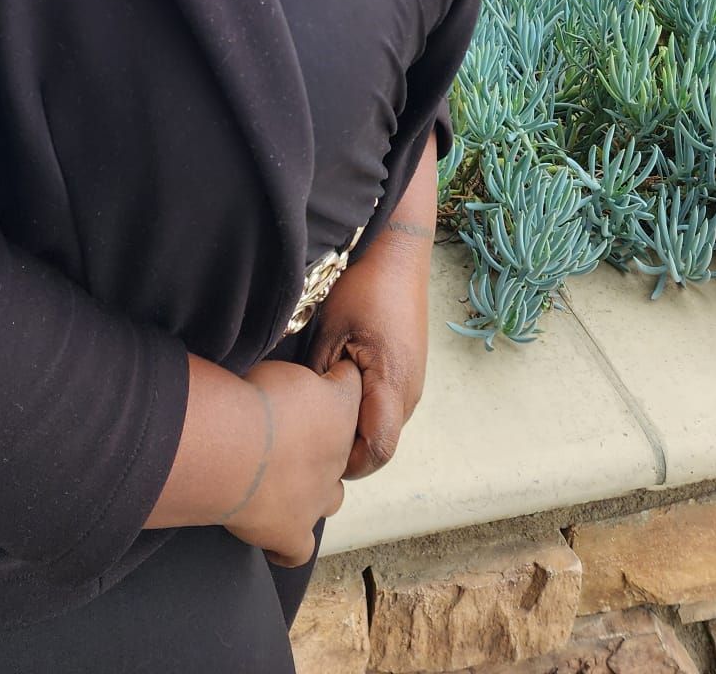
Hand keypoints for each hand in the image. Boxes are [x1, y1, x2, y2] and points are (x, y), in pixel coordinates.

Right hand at [222, 357, 360, 567]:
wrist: (235, 448)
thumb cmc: (255, 400)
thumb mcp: (279, 362)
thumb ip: (294, 372)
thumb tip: (285, 377)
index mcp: (340, 406)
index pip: (350, 382)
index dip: (333, 377)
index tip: (312, 375)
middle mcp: (338, 456)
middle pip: (342, 448)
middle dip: (321, 442)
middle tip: (285, 431)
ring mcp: (317, 498)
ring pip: (330, 498)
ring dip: (314, 489)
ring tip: (286, 478)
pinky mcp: (292, 533)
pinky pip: (298, 549)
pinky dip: (288, 544)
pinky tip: (274, 533)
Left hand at [305, 226, 432, 479]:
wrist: (395, 252)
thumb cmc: (363, 288)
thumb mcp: (330, 334)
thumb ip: (320, 382)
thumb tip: (303, 418)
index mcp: (393, 386)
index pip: (377, 452)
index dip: (347, 462)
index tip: (314, 452)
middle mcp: (410, 393)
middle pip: (380, 444)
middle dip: (347, 448)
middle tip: (309, 432)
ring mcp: (413, 383)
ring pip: (382, 425)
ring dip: (356, 426)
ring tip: (321, 406)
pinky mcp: (409, 371)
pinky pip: (386, 405)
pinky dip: (364, 408)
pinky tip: (338, 386)